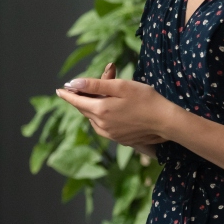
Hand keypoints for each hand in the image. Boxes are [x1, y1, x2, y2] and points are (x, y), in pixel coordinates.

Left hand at [56, 68, 179, 146]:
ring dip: (93, 107)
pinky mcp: (118, 139)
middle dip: (83, 96)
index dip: (67, 94)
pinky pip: (102, 126)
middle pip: (85, 109)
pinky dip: (100, 116)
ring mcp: (110, 134)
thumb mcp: (120, 86)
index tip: (59, 90)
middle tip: (84, 86)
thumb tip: (73, 83)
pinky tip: (108, 110)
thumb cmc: (145, 99)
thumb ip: (95, 84)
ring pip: (93, 118)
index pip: (77, 101)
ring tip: (100, 95)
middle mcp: (102, 125)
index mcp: (100, 110)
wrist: (165, 122)